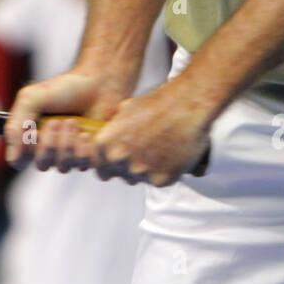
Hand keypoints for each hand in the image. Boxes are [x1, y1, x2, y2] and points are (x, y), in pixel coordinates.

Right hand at [3, 70, 124, 170]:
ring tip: (73, 122)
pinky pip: (84, 165)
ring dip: (68, 143)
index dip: (24, 154)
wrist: (99, 83)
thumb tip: (12, 156)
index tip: (33, 135)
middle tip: (58, 121)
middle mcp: (50, 150)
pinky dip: (84, 148)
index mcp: (33, 137)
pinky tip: (87, 133)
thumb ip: (17, 123)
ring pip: (64, 166)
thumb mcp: (33, 97)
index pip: (19, 161)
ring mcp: (71, 155)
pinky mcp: (91, 157)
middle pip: (42, 164)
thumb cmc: (66, 88)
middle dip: (50, 143)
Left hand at [91, 81, 212, 186]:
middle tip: (140, 153)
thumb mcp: (125, 110)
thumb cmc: (158, 103)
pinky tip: (170, 154)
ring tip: (157, 150)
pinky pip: (157, 181)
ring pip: (137, 178)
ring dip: (144, 169)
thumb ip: (114, 131)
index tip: (115, 158)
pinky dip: (163, 171)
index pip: (97, 162)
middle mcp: (119, 160)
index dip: (107, 160)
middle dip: (125, 166)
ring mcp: (139, 172)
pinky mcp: (160, 180)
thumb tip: (111, 138)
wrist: (187, 105)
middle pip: (116, 173)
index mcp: (106, 143)